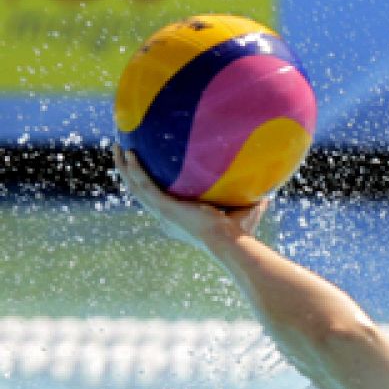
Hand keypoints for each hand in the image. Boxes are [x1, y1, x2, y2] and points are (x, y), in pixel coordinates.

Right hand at [114, 144, 268, 250]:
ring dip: (124, 166)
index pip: (160, 202)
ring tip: (118, 146)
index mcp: (178, 220)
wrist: (228, 241)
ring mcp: (161, 212)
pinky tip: (130, 152)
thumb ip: (251, 200)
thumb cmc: (238, 234)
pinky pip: (143, 184)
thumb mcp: (244, 212)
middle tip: (124, 153)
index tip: (148, 172)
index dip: (150, 187)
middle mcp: (165, 217)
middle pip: (139, 191)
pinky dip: (135, 169)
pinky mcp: (162, 206)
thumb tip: (270, 191)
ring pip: (134, 186)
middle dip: (129, 172)